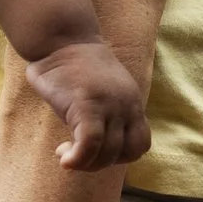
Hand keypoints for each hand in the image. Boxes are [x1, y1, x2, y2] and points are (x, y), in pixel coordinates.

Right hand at [25, 40, 152, 169]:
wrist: (62, 38)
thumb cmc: (73, 67)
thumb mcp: (101, 92)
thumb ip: (106, 116)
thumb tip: (94, 144)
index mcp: (132, 102)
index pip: (141, 144)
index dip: (120, 156)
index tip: (96, 151)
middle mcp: (126, 104)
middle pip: (128, 153)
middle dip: (101, 163)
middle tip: (78, 155)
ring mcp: (109, 105)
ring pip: (109, 153)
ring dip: (86, 164)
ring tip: (66, 155)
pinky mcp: (87, 105)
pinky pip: (90, 144)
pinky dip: (77, 159)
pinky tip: (63, 158)